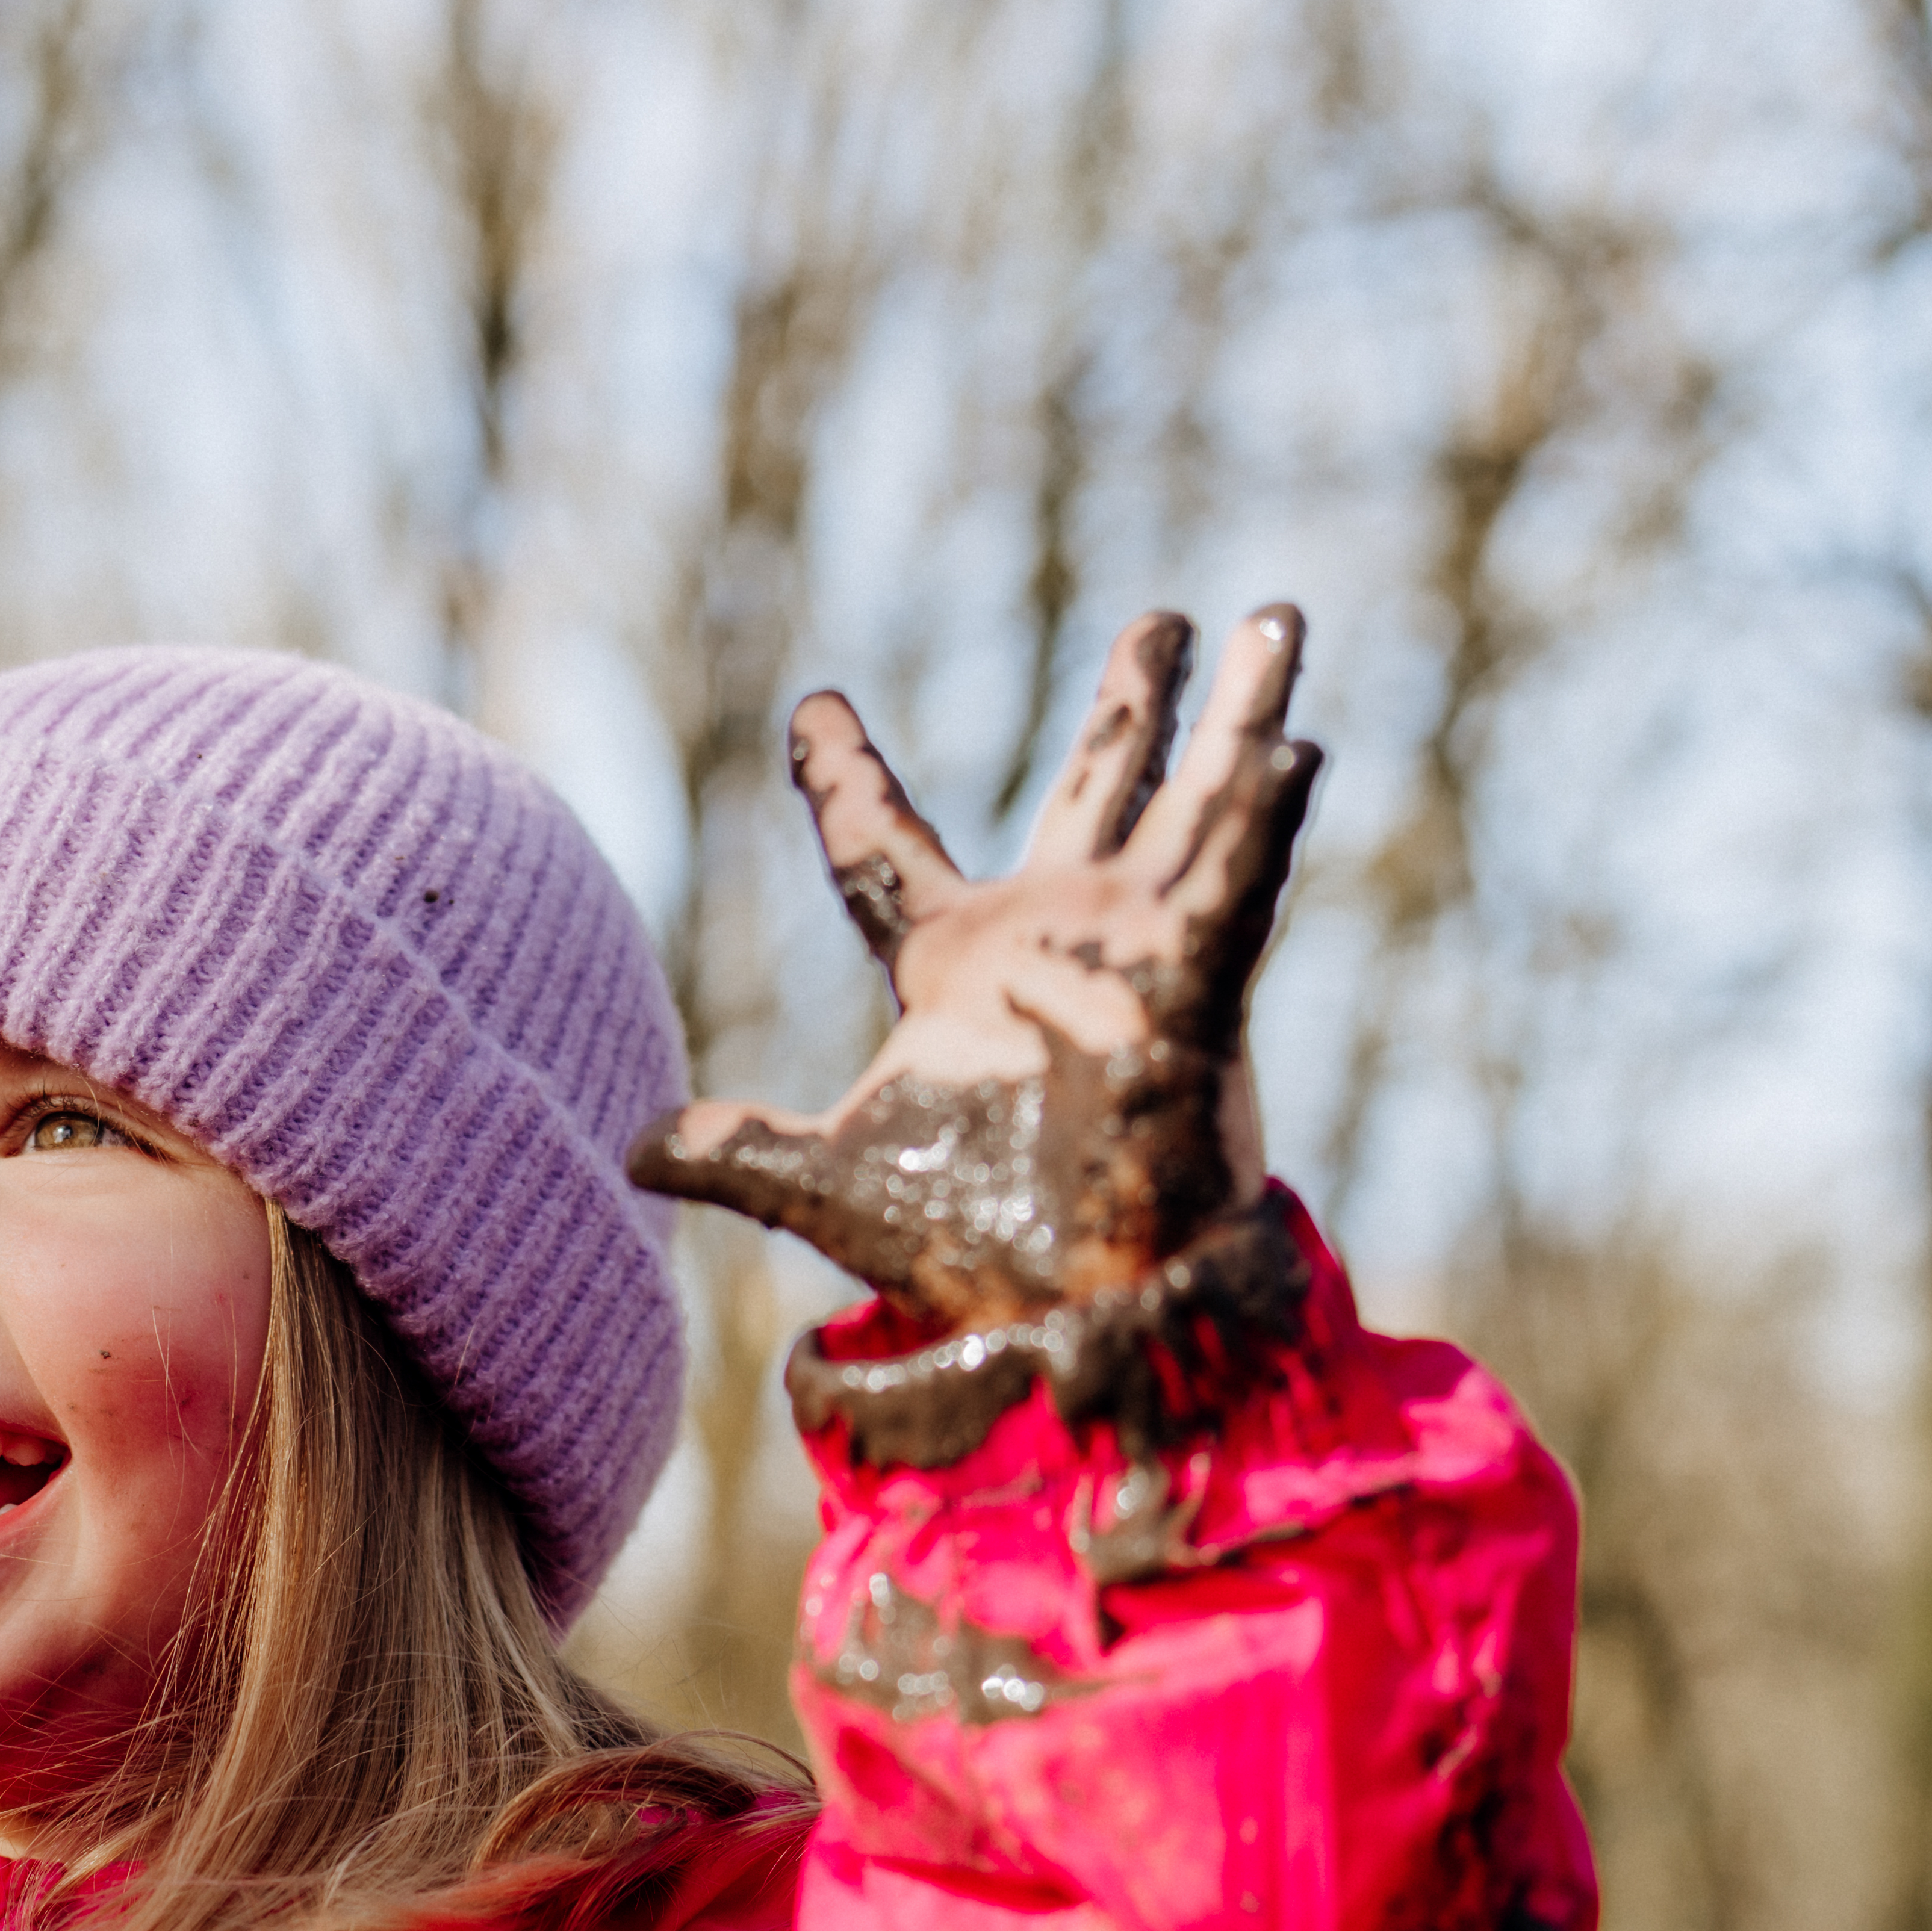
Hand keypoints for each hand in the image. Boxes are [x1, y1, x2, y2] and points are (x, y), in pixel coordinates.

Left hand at [629, 605, 1322, 1475]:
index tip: (815, 706)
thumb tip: (633, 1147)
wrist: (1071, 1316)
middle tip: (1166, 620)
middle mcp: (1051, 937)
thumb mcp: (828, 1188)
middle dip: (1134, 703)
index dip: (843, 775)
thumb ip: (738, 1154)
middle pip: (1092, 786)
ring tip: (1276, 614)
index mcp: (954, 964)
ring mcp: (1132, 954)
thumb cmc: (968, 1253)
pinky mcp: (1193, 992)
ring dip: (1237, 719)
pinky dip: (1262, 818)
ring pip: (1189, 805)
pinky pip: (1234, 887)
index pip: (879, 846)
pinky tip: (1298, 747)